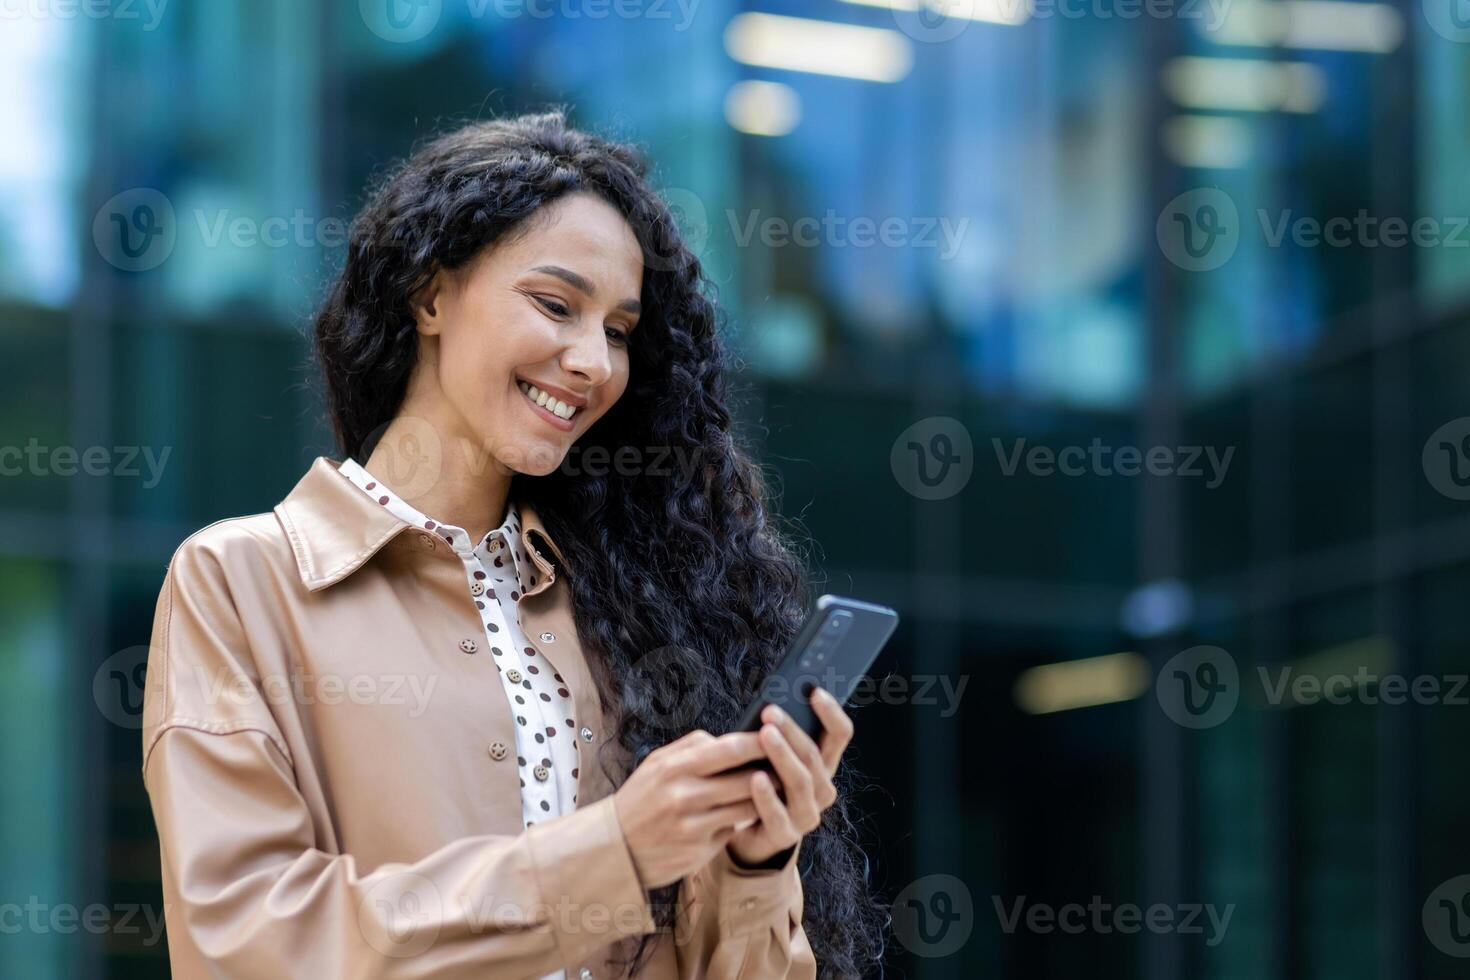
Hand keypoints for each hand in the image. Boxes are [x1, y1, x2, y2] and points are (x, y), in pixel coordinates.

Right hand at [613, 729, 765, 888]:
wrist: (614, 848)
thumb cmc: (641, 799)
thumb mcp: (658, 764)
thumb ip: (693, 747)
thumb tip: (732, 737)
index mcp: (675, 767)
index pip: (730, 749)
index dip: (760, 742)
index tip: (779, 736)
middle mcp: (684, 795)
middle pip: (746, 779)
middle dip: (772, 772)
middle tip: (787, 765)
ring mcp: (693, 826)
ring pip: (746, 807)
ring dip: (764, 798)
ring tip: (774, 788)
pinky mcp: (699, 850)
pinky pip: (733, 830)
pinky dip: (740, 821)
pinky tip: (744, 814)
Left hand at [726, 686, 852, 867]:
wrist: (751, 834)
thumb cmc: (763, 783)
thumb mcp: (773, 757)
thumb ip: (778, 735)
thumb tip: (770, 703)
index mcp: (824, 765)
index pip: (840, 735)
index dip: (831, 712)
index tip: (815, 691)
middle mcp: (822, 789)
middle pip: (814, 755)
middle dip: (792, 730)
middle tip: (770, 711)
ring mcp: (807, 814)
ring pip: (801, 781)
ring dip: (782, 756)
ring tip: (764, 735)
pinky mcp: (785, 835)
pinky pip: (778, 814)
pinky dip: (767, 795)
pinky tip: (755, 777)